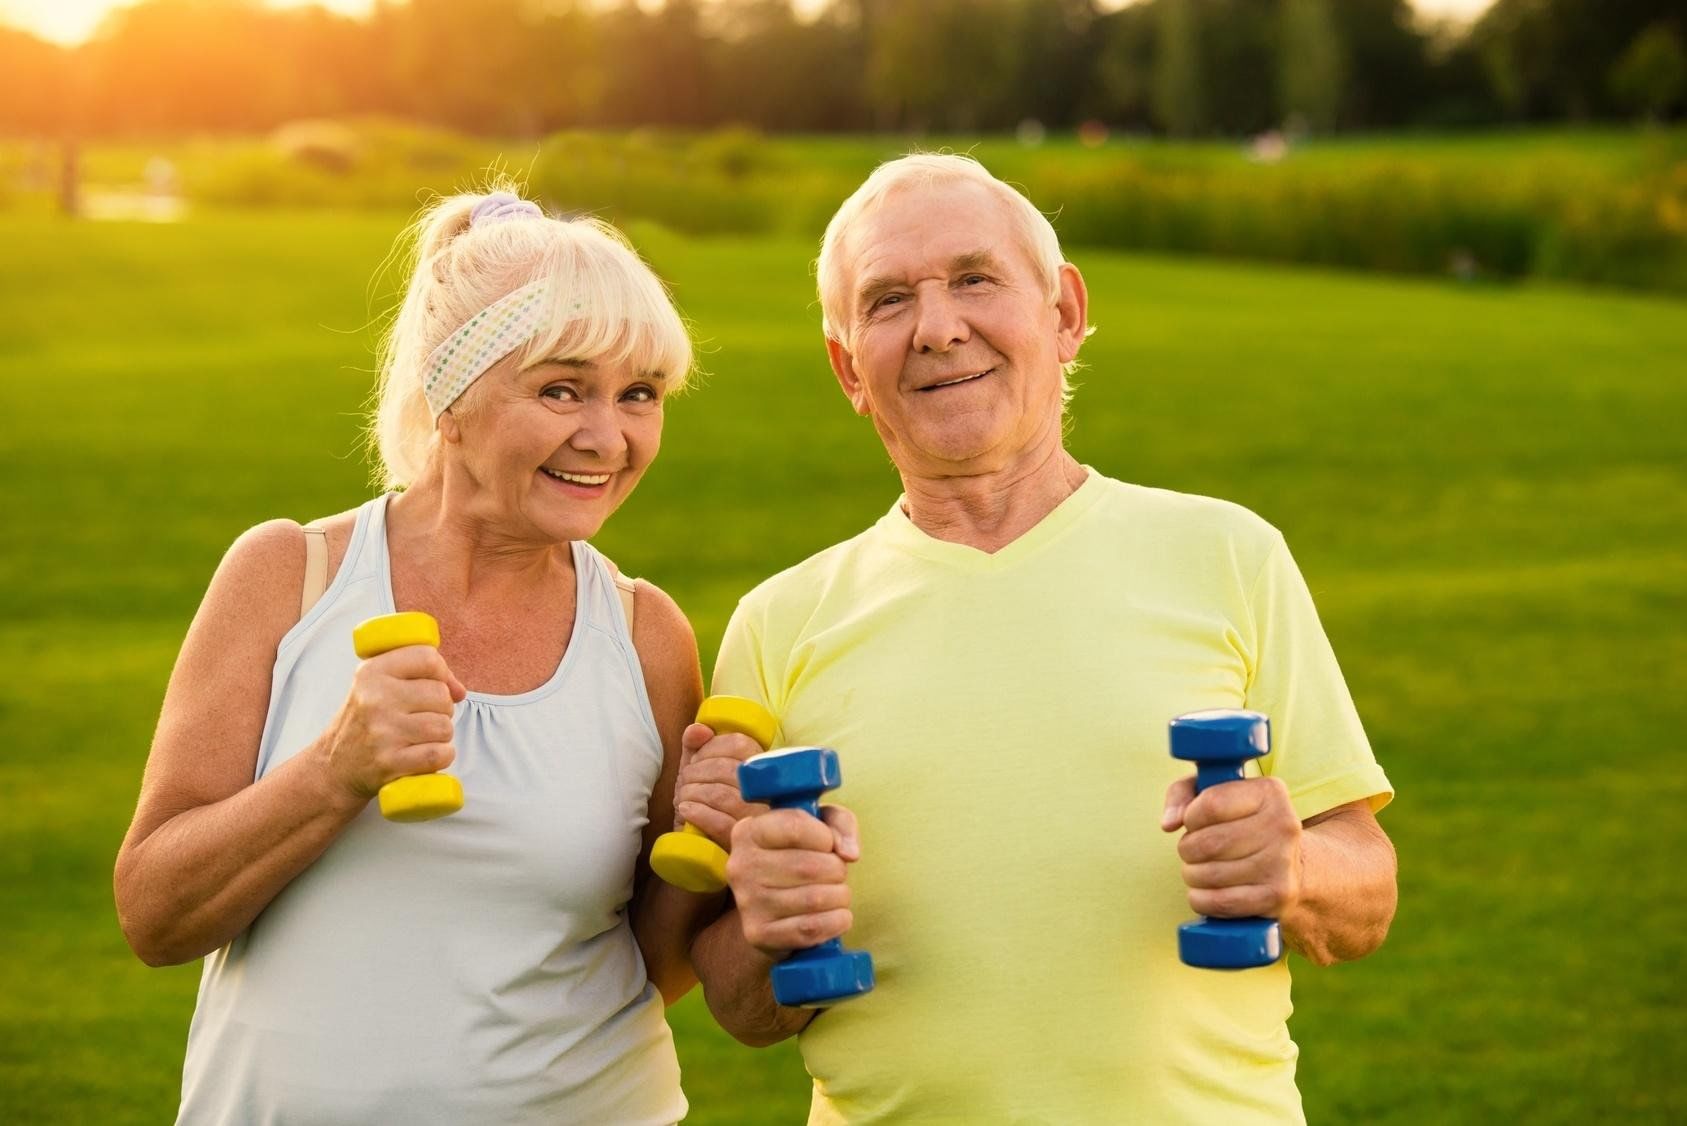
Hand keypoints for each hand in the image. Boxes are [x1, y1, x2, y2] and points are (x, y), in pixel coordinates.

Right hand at [321, 645, 466, 803]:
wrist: (334, 768)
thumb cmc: (365, 723)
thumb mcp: (377, 687)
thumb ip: (418, 676)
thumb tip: (459, 690)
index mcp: (372, 672)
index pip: (427, 658)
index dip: (441, 672)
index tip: (435, 685)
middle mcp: (375, 699)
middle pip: (441, 695)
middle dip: (441, 709)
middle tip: (421, 718)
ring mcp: (382, 732)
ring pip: (444, 726)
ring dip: (441, 735)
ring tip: (419, 737)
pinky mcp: (390, 762)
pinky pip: (439, 754)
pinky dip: (441, 757)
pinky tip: (425, 754)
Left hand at [674, 723, 768, 849]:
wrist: (702, 853)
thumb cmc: (705, 807)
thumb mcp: (698, 773)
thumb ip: (696, 746)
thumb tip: (699, 729)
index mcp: (759, 769)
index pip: (740, 744)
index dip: (711, 747)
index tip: (695, 759)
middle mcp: (766, 793)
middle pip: (728, 769)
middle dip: (696, 772)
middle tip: (683, 782)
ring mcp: (757, 820)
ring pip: (722, 795)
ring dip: (692, 793)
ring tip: (681, 799)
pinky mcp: (743, 843)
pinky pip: (719, 823)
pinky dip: (696, 812)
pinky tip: (685, 811)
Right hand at [727, 804, 859, 957]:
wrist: (778, 909)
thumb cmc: (802, 857)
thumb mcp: (821, 827)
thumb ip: (841, 824)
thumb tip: (849, 853)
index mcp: (748, 832)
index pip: (796, 826)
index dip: (826, 838)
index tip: (829, 846)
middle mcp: (741, 866)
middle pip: (809, 866)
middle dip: (837, 870)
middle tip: (836, 874)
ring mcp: (747, 902)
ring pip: (814, 899)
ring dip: (840, 897)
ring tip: (836, 894)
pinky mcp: (758, 933)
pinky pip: (811, 928)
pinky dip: (836, 922)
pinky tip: (838, 916)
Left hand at [1162, 775, 1301, 919]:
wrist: (1293, 866)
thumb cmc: (1242, 824)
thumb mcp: (1214, 794)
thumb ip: (1182, 794)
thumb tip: (1168, 823)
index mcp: (1269, 792)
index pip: (1212, 804)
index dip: (1191, 817)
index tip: (1194, 823)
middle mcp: (1282, 825)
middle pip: (1208, 842)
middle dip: (1188, 849)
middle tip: (1192, 850)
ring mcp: (1282, 863)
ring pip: (1210, 874)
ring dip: (1192, 874)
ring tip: (1201, 869)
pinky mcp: (1277, 896)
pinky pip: (1220, 902)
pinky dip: (1201, 899)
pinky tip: (1204, 891)